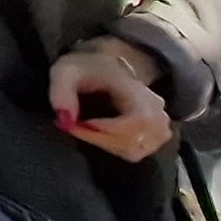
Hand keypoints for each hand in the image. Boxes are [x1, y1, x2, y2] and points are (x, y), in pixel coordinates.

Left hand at [51, 38, 173, 159]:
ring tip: (85, 128)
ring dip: (104, 144)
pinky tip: (97, 134)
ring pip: (135, 151)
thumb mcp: (65, 71)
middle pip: (135, 141)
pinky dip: (112, 147)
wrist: (106, 67)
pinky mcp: (155, 139)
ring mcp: (160, 127)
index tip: (78, 125)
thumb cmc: (87, 70)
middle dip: (99, 139)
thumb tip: (65, 119)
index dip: (107, 130)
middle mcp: (157, 111)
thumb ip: (61, 91)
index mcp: (139, 90)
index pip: (138, 120)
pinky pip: (135, 153)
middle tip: (75, 127)